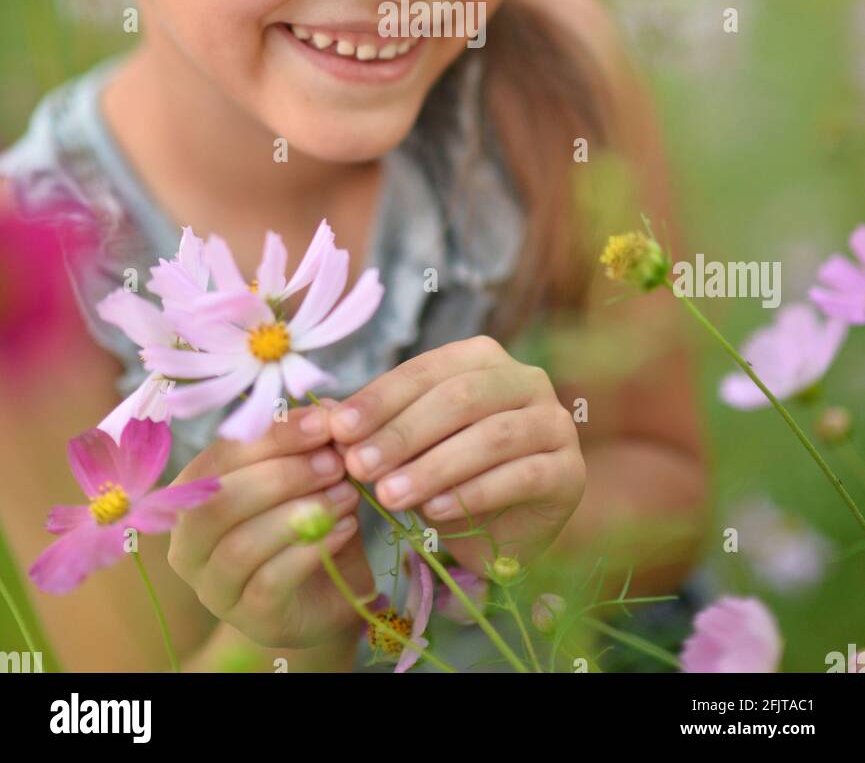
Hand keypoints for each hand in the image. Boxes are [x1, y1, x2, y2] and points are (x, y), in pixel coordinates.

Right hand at [166, 405, 373, 648]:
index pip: (220, 456)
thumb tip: (328, 408)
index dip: (272, 436)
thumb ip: (312, 443)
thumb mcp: (311, 476)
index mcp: (193, 495)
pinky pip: (272, 581)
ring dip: (301, 513)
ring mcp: (214, 587)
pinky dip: (312, 550)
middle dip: (283, 474)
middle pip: (220, 501)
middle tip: (336, 462)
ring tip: (347, 495)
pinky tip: (345, 529)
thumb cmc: (308, 521)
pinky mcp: (249, 618)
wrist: (327, 591)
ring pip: (242, 544)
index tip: (323, 421)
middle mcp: (189, 543)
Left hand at [324, 336, 585, 576]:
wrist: (503, 532)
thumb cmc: (447, 476)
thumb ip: (373, 429)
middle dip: (404, 432)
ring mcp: (554, 422)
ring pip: (492, 436)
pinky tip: (435, 513)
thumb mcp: (407, 449)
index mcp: (482, 358)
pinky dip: (475, 493)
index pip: (426, 370)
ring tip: (389, 497)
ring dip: (435, 466)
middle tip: (359, 466)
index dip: (380, 399)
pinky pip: (522, 475)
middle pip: (460, 397)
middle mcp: (525, 380)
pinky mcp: (569, 470)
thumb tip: (319, 417)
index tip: (336, 430)